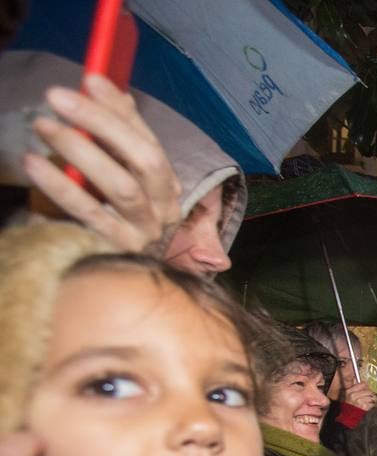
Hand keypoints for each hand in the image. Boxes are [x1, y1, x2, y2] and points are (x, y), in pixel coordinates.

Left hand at [24, 75, 182, 254]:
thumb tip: (104, 89)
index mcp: (166, 187)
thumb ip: (115, 137)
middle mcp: (164, 210)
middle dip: (102, 123)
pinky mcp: (118, 251)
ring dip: (81, 150)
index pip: (149, 140)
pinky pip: (90, 214)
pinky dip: (61, 186)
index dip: (120, 110)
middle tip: (59, 97)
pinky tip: (34, 163)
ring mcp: (144, 233)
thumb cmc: (108, 219)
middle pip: (145, 160)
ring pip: (121, 186)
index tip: (89, 80)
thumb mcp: (115, 175)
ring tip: (43, 126)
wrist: (106, 279)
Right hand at [343, 380, 376, 411]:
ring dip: (372, 399)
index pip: (363, 384)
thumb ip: (354, 387)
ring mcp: (359, 401)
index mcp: (350, 391)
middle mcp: (354, 396)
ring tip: (369, 401)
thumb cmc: (350, 405)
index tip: (367, 388)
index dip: (366, 386)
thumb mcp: (348, 394)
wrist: (349, 415)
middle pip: (368, 391)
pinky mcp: (364, 407)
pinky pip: (372, 403)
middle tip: (369, 396)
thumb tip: (357, 379)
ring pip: (371, 396)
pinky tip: (368, 405)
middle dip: (370, 394)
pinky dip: (372, 404)